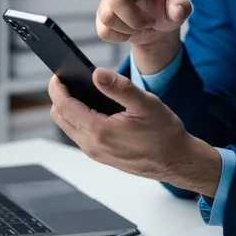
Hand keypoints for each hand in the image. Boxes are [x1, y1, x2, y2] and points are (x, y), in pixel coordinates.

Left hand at [48, 69, 220, 197]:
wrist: (178, 162)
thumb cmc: (165, 134)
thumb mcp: (146, 103)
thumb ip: (119, 87)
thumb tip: (96, 73)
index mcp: (99, 131)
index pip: (64, 106)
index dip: (57, 88)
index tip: (58, 74)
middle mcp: (92, 145)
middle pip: (60, 117)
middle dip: (60, 97)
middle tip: (69, 79)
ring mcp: (95, 153)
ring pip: (68, 127)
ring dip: (69, 109)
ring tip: (80, 91)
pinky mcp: (100, 156)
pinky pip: (79, 135)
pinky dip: (79, 119)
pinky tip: (92, 108)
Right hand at [97, 0, 191, 73]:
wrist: (155, 27)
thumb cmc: (166, 11)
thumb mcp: (179, 8)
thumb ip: (181, 7)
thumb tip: (178, 11)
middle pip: (116, 1)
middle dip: (135, 19)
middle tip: (150, 22)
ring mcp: (108, 2)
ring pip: (108, 18)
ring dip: (128, 29)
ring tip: (140, 26)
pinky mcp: (101, 18)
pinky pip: (104, 32)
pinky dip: (120, 37)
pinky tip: (129, 31)